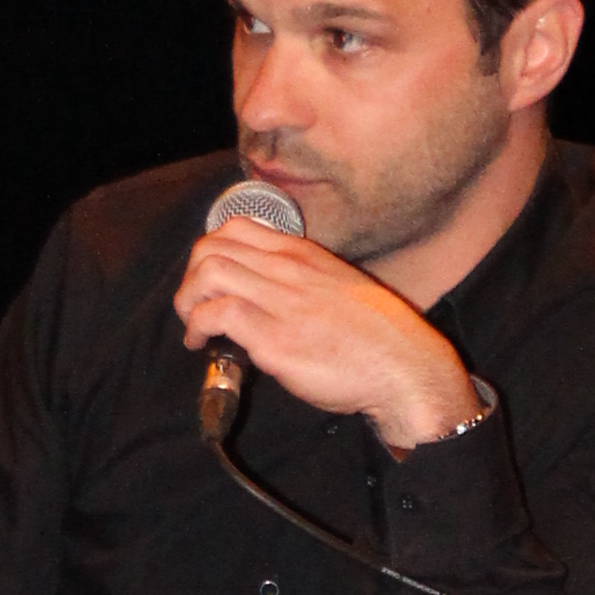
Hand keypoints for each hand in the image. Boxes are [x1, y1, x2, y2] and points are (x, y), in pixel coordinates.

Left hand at [171, 218, 481, 450]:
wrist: (405, 367)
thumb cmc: (378, 334)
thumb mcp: (340, 285)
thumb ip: (303, 280)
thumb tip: (269, 291)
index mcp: (304, 254)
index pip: (236, 227)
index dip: (209, 252)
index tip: (208, 279)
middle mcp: (288, 269)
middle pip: (210, 247)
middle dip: (190, 277)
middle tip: (194, 305)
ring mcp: (280, 301)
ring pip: (208, 273)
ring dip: (188, 300)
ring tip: (193, 326)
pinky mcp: (273, 338)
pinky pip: (217, 315)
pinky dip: (197, 327)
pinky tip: (201, 344)